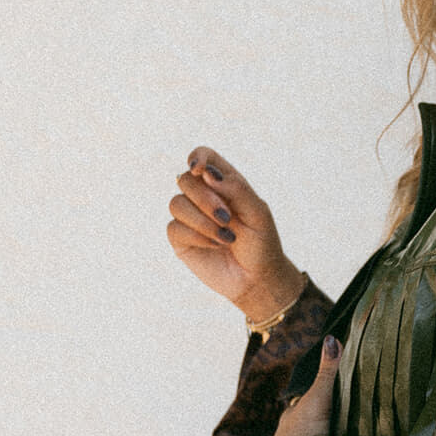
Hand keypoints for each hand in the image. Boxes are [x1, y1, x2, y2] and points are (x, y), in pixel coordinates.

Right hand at [167, 149, 303, 319]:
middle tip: (227, 218)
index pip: (203, 157)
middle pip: (185, 180)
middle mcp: (202, 196)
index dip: (198, 157)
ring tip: (227, 237)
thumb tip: (207, 173)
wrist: (257, 278)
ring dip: (203, 221)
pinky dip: (198, 236)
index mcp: (222, 183)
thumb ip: (236, 189)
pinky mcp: (181, 239)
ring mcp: (189, 217)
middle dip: (205, 199)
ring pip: (176, 203)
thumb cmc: (261, 243)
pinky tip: (216, 245)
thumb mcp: (257, 213)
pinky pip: (175, 227)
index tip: (200, 169)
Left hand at [270, 335, 341, 435]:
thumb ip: (327, 372)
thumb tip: (332, 338)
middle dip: (321, 422)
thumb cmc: (304, 430)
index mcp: (291, 416)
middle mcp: (290, 434)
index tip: (331, 396)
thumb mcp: (319, 397)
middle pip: (309, 423)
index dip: (319, 399)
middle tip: (341, 420)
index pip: (306, 403)